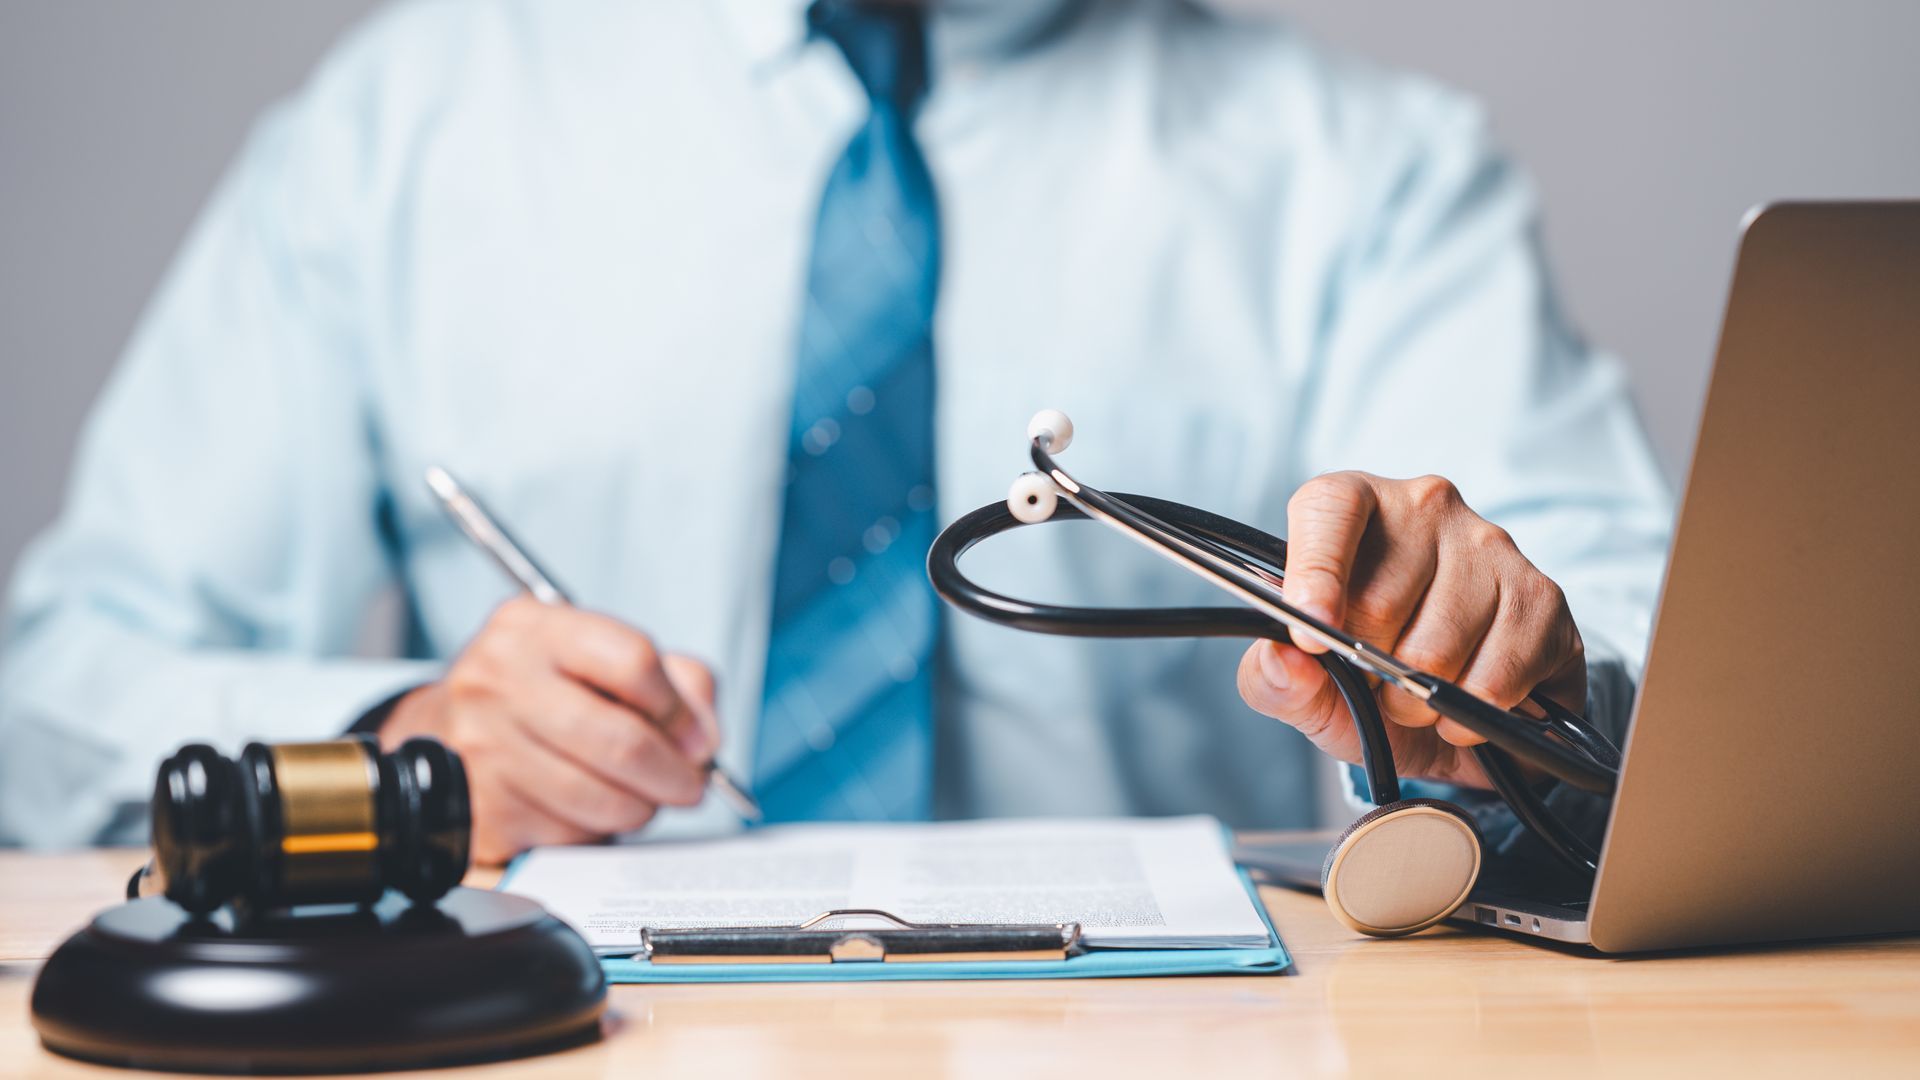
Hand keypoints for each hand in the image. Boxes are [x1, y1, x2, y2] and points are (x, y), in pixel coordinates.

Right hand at [381, 596, 719, 863]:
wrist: (446, 731)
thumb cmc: (544, 693)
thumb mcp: (599, 657)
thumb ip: (676, 682)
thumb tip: (704, 739)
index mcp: (534, 628)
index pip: (632, 660)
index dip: (679, 710)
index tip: (697, 738)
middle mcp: (498, 680)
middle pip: (622, 740)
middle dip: (674, 774)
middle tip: (690, 785)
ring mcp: (482, 747)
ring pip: (602, 799)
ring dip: (640, 808)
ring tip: (640, 796)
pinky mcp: (482, 810)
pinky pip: (570, 836)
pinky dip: (595, 832)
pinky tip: (587, 810)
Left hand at [1236, 473, 1583, 787]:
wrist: (1454, 721)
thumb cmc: (1368, 682)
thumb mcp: (1309, 688)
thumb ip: (1275, 677)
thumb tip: (1285, 659)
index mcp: (1351, 504)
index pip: (1329, 509)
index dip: (1315, 574)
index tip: (1312, 637)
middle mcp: (1426, 506)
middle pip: (1380, 602)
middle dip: (1370, 672)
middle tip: (1377, 685)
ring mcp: (1491, 544)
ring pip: (1440, 648)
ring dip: (1421, 703)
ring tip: (1419, 697)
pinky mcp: (1543, 596)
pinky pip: (1497, 679)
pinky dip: (1472, 716)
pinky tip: (1465, 705)